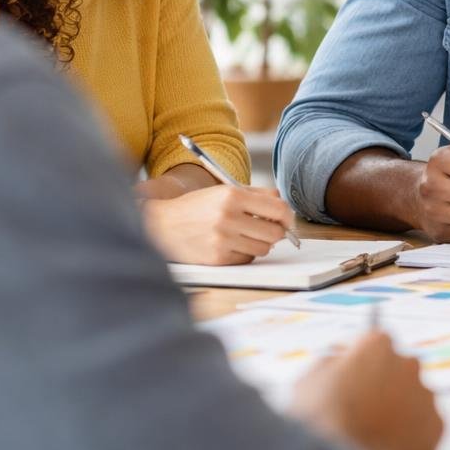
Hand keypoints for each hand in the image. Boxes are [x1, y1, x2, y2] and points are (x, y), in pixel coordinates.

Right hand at [140, 184, 294, 264]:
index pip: (278, 209)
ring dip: (259, 243)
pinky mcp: (217, 258)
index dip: (288, 217)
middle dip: (276, 232)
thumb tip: (284, 206)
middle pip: (275, 233)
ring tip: (245, 235)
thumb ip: (257, 195)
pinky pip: (247, 259)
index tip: (286, 220)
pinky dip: (244, 253)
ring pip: (264, 248)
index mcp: (232, 195)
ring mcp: (222, 240)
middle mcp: (227, 217)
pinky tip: (231, 245)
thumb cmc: (198, 207)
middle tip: (268, 229)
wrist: (161, 224)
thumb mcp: (225, 191)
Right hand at [289, 332, 443, 449]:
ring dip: (400, 412)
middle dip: (384, 387)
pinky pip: (426, 427)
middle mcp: (407, 364)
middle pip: (399, 370)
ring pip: (415, 399)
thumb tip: (340, 363)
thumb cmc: (320, 423)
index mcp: (377, 346)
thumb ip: (331, 365)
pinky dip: (413, 436)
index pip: (375, 344)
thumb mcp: (309, 381)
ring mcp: (425, 395)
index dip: (362, 363)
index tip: (354, 377)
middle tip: (365, 412)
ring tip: (375, 437)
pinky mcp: (438, 427)